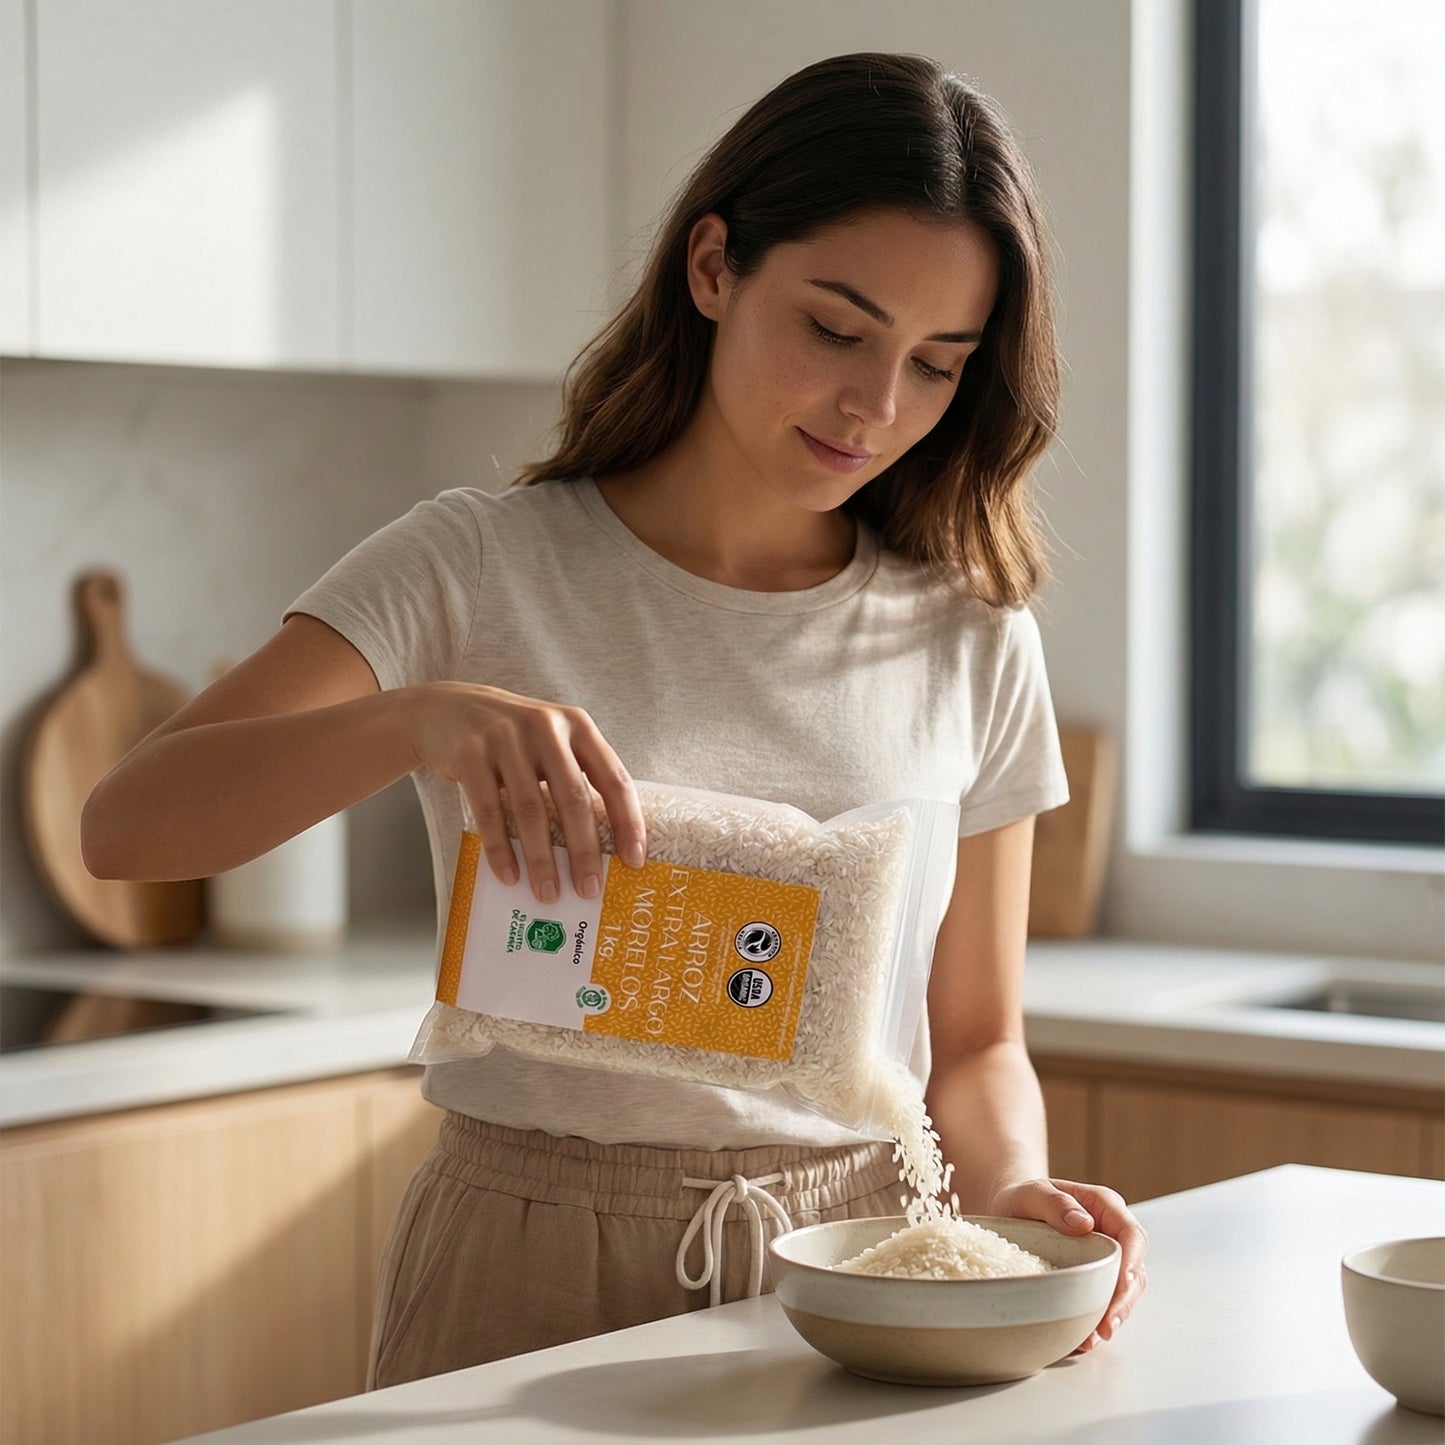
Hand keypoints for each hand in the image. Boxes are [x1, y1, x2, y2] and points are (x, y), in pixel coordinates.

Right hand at [409, 682, 645, 901]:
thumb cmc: (514, 737)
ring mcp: (506, 739)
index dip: (628, 821)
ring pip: (531, 810)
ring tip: (549, 893)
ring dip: (542, 859)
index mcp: (578, 726)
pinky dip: (500, 848)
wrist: (448, 708)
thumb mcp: (553, 740)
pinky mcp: (470, 754)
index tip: (634, 860)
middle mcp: (546, 728)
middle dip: (585, 851)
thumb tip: (602, 847)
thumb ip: (576, 776)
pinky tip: (509, 875)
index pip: (614, 778)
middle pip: (574, 799)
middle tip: (590, 890)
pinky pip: (489, 811)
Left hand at [987, 1176, 1146, 1351]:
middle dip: (1123, 1301)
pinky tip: (1082, 1340)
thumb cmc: (1024, 1197)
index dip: (1132, 1260)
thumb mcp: (1031, 1192)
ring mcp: (1105, 1259)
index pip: (1131, 1234)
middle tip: (1106, 1327)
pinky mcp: (1094, 1280)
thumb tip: (1084, 1224)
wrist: (1011, 1210)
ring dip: (1111, 1317)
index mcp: (1105, 1207)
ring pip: (1123, 1292)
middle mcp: (1112, 1234)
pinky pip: (1103, 1303)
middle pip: (1134, 1270)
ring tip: (1091, 1340)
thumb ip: (1055, 1203)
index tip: (1124, 1282)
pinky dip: (1095, 1322)